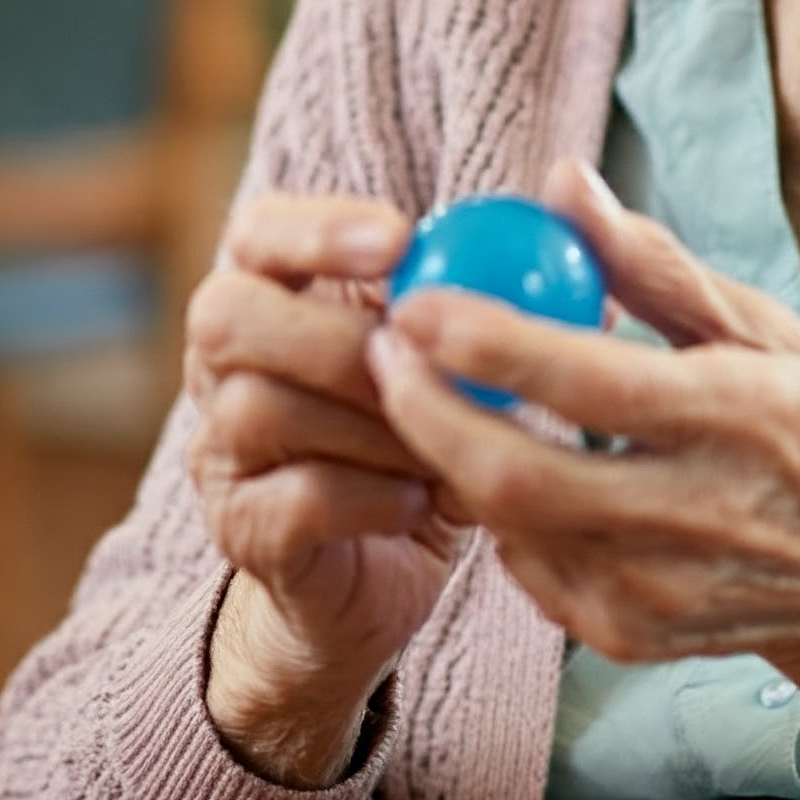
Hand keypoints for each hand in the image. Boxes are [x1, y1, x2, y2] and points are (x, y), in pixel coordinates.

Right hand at [184, 193, 465, 784]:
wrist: (380, 571)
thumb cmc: (420, 433)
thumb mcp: (448, 357)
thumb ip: (488, 297)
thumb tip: (580, 241)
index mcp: (270, 293)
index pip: (258, 230)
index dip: (317, 228)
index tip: (401, 238)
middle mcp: (220, 364)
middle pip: (226, 314)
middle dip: (331, 333)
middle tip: (412, 355)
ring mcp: (220, 450)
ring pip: (260, 408)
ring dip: (371, 422)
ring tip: (442, 442)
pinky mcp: (242, 531)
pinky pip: (293, 499)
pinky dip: (371, 495)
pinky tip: (422, 500)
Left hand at [365, 159, 799, 758]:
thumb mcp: (759, 325)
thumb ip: (650, 261)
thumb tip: (561, 181)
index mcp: (738, 419)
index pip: (588, 383)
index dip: (487, 342)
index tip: (415, 298)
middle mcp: (697, 518)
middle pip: (518, 476)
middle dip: (426, 409)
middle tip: (379, 345)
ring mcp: (659, 593)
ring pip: (508, 526)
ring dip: (446, 452)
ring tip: (417, 386)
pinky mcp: (631, 636)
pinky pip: (527, 567)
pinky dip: (493, 507)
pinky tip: (491, 455)